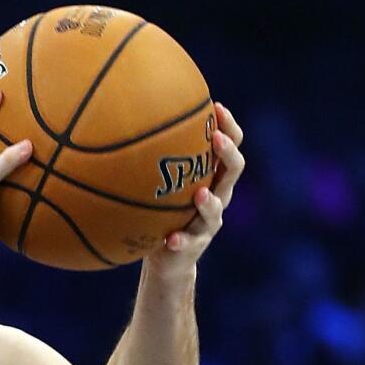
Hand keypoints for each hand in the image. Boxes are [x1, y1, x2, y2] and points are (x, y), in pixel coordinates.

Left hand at [145, 101, 245, 278]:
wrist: (168, 258)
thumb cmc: (162, 210)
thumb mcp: (161, 182)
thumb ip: (155, 157)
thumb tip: (130, 116)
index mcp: (211, 176)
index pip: (229, 147)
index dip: (229, 128)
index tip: (216, 107)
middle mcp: (216, 196)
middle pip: (233, 172)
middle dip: (228, 154)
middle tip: (217, 139)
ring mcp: (207, 223)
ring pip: (215, 210)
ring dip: (209, 202)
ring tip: (199, 194)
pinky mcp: (193, 246)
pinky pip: (189, 243)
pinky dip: (181, 240)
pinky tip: (170, 238)